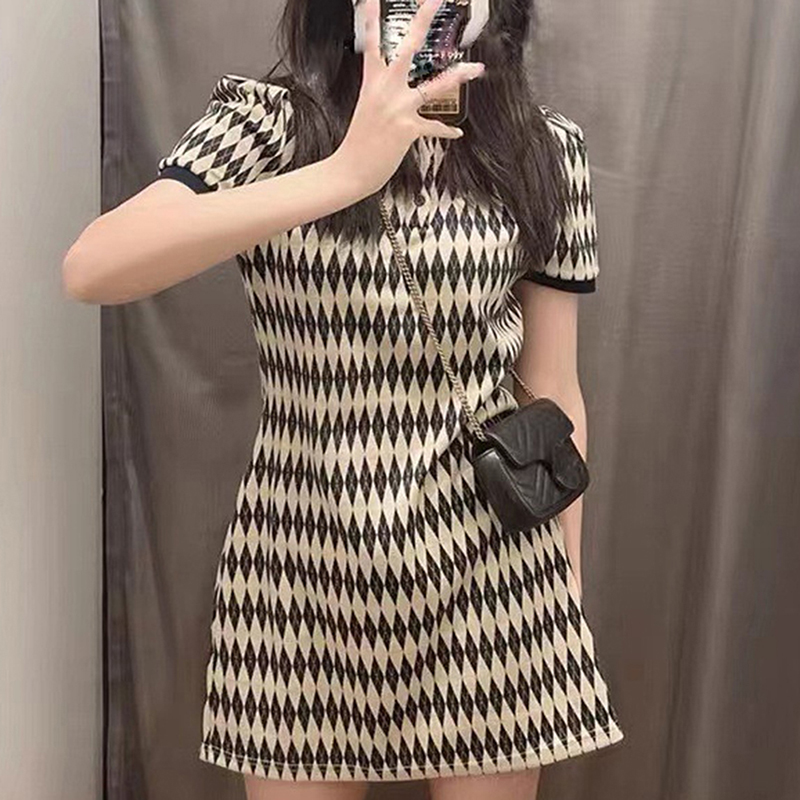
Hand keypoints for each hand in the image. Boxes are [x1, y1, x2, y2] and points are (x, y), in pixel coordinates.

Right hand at [335, 0, 485, 196]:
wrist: (351, 169)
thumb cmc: (359, 142)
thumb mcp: (367, 109)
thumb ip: (382, 94)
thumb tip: (397, 90)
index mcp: (372, 84)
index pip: (371, 44)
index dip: (371, 18)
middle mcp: (385, 91)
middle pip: (407, 48)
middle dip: (422, 21)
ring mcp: (398, 108)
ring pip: (434, 86)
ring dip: (458, 76)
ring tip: (476, 68)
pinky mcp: (408, 129)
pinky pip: (434, 126)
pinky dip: (446, 131)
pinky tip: (456, 133)